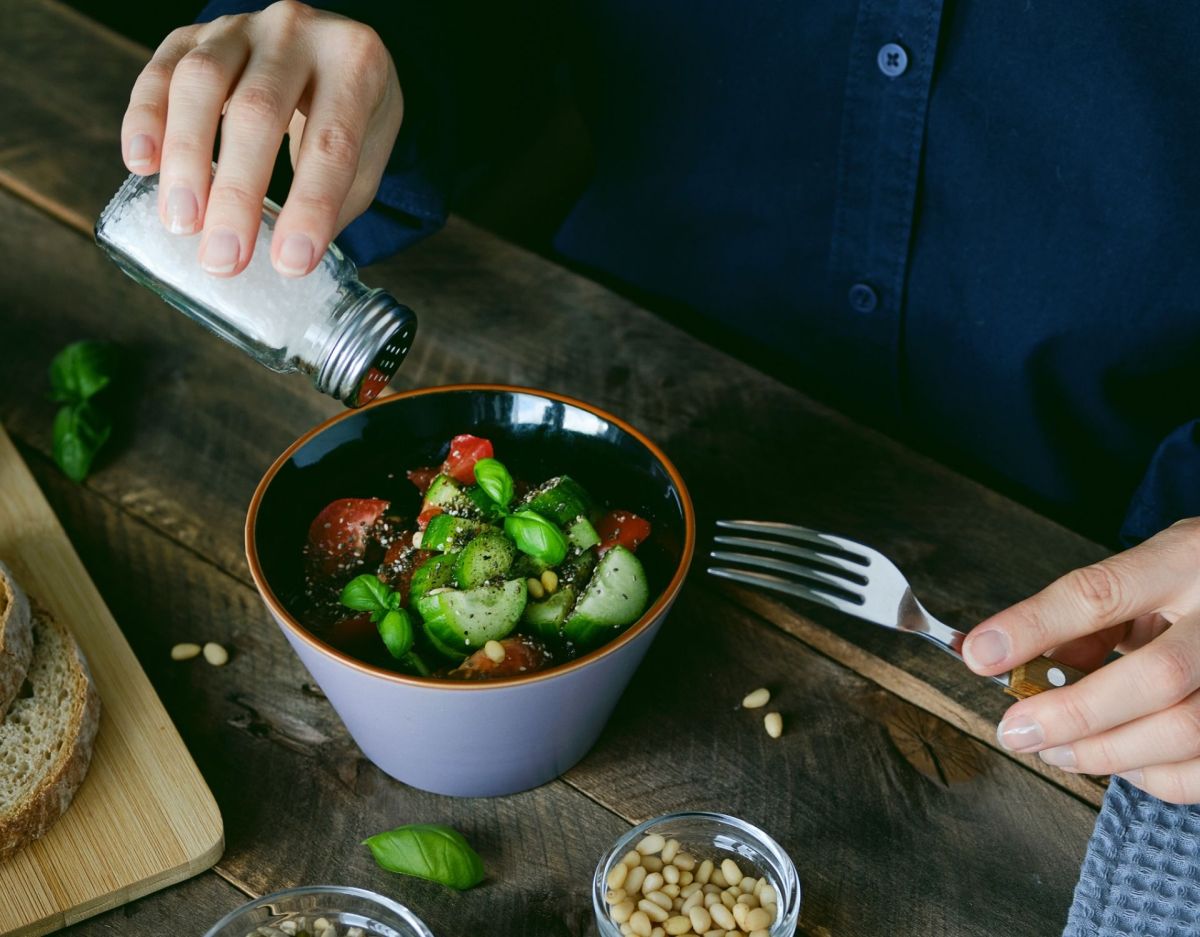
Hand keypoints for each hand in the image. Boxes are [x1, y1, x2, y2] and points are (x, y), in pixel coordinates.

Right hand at [120, 0, 402, 277]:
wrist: (329, 48)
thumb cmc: (351, 114)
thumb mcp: (367, 156)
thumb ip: (334, 201)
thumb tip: (286, 259)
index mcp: (355, 62)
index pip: (332, 141)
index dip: (310, 207)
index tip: (290, 264)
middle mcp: (296, 31)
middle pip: (258, 111)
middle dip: (237, 194)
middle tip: (223, 258)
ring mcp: (240, 26)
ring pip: (201, 83)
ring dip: (185, 159)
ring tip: (181, 222)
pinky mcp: (193, 33)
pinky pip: (159, 70)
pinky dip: (145, 118)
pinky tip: (140, 165)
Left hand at [963, 518, 1199, 803]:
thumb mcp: (1149, 572)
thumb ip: (1091, 616)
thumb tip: (1016, 662)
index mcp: (1187, 560)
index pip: (1101, 592)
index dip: (1034, 627)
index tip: (979, 655)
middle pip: (1155, 677)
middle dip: (1074, 713)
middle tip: (1016, 731)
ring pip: (1185, 731)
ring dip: (1107, 753)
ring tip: (1056, 750)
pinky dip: (1154, 776)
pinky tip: (1121, 762)